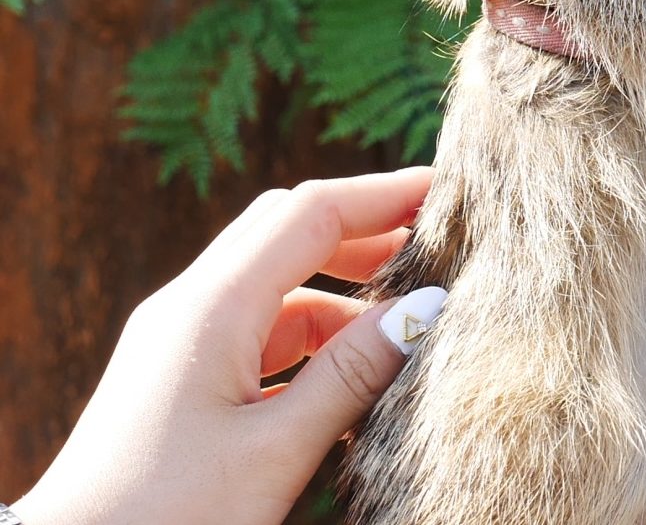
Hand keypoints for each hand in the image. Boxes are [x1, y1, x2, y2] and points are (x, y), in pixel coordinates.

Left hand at [14, 168, 442, 524]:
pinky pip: (256, 328)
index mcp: (210, 307)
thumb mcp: (274, 453)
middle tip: (432, 240)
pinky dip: (310, 333)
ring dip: (340, 288)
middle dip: (363, 228)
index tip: (445, 189)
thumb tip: (428, 309)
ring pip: (274, 282)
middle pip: (288, 230)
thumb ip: (353, 375)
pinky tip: (351, 370)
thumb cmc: (166, 522)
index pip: (311, 212)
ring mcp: (179, 340)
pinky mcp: (176, 376)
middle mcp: (189, 306)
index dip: (382, 193)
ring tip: (404, 317)